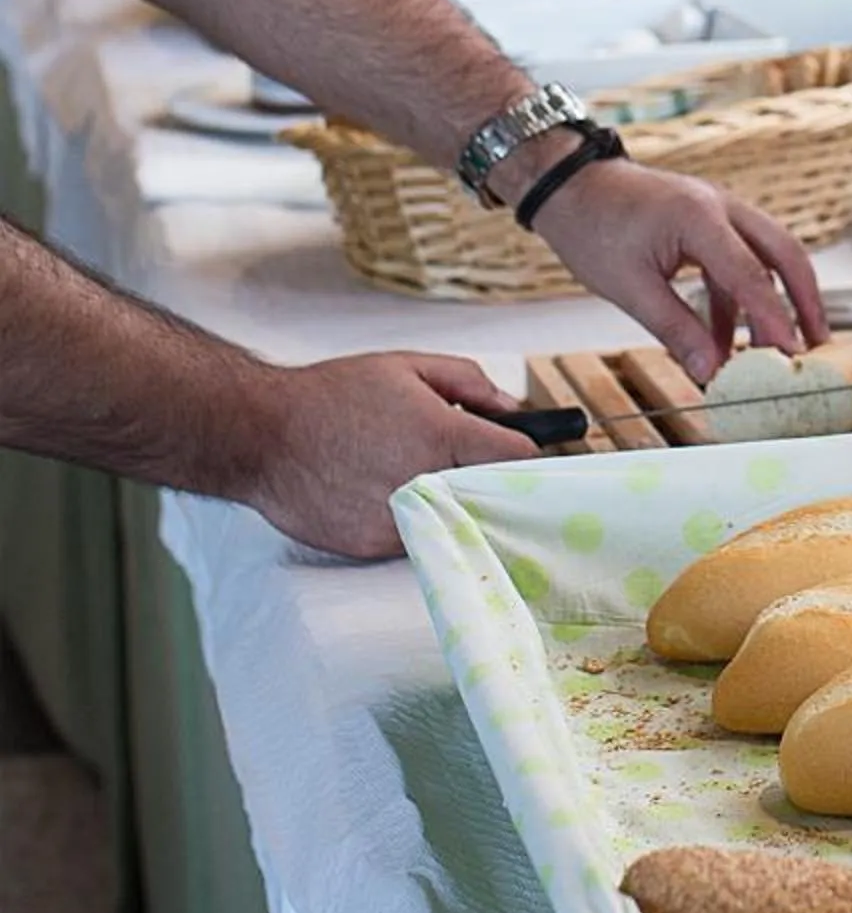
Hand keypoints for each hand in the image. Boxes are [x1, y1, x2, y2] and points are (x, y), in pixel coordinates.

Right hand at [246, 351, 532, 559]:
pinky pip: (413, 539)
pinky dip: (413, 521)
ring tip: (418, 474)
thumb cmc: (334, 394)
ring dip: (451, 504)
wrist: (262, 435)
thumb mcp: (408, 365)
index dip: (527, 450)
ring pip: (452, 522)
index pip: (517, 457)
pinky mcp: (372, 547)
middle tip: (477, 464)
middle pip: (489, 494)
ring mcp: (399, 522)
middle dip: (490, 479)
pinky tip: (387, 493)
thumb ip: (469, 382)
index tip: (525, 449)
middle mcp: (425, 485)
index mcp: (442, 437)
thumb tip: (511, 406)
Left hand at [530, 161, 824, 379]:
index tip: (793, 353)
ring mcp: (717, 210)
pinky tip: (726, 338)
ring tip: (776, 349)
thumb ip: (674, 328)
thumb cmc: (590, 225)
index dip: (776, 318)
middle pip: (784, 252)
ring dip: (773, 301)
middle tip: (816, 342)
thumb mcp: (628, 287)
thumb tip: (709, 369)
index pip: (752, 274)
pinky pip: (736, 260)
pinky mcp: (707, 221)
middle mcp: (720, 206)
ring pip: (766, 256)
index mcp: (700, 217)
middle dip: (805, 299)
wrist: (569, 185)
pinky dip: (738, 298)